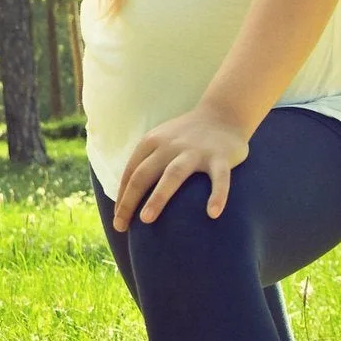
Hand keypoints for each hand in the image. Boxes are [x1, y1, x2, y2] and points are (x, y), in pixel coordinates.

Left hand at [112, 104, 252, 229]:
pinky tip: (213, 214)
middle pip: (144, 174)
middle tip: (121, 226)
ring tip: (146, 219)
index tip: (118, 221)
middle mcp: (170, 145)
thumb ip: (146, 162)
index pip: (130, 173)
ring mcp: (195, 151)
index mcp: (151, 142)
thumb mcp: (160, 141)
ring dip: (158, 196)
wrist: (223, 114)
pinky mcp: (220, 157)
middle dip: (129, 200)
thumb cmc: (185, 137)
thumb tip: (127, 198)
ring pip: (173, 174)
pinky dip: (218, 195)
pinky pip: (220, 178)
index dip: (122, 198)